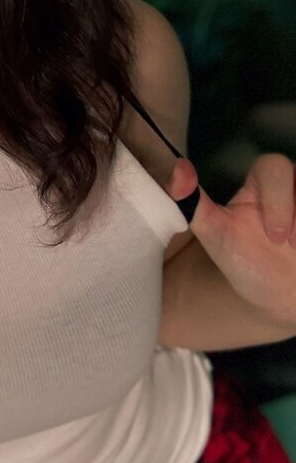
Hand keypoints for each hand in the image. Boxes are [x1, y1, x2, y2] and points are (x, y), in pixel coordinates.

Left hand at [166, 152, 295, 331]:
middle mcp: (294, 187)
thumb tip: (178, 169)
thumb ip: (193, 203)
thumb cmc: (244, 259)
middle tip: (291, 246)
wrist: (275, 296)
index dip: (277, 197)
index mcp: (264, 183)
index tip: (275, 236)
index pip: (274, 166)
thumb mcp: (216, 234)